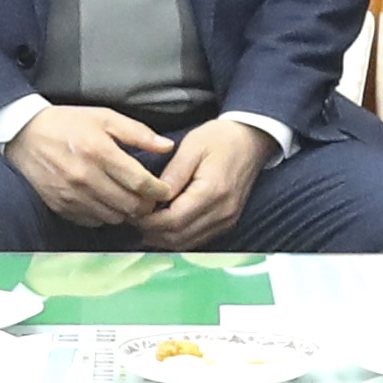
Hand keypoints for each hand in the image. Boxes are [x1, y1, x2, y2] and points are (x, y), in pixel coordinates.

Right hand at [5, 102, 173, 226]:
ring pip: (114, 217)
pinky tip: (107, 202)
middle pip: (130, 205)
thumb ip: (138, 133)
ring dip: (126, 212)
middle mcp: (86, 178)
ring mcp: (72, 195)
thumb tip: (168, 146)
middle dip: (146, 204)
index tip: (165, 190)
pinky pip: (94, 221)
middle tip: (150, 197)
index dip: (158, 190)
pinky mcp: (61, 206)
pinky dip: (105, 216)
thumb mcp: (104, 117)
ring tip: (129, 200)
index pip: (140, 182)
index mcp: (100, 152)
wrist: (23, 135)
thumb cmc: (67, 123)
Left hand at [137, 117, 276, 249]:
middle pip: (178, 237)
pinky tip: (163, 225)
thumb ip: (173, 174)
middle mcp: (222, 212)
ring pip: (186, 243)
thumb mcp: (192, 146)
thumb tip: (152, 196)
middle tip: (133, 218)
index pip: (172, 220)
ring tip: (145, 222)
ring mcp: (227, 220)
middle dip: (151, 231)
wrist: (251, 140)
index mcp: (212, 191)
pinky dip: (177, 237)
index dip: (148, 221)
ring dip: (162, 237)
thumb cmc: (221, 138)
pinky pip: (197, 240)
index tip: (132, 211)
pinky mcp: (227, 223)